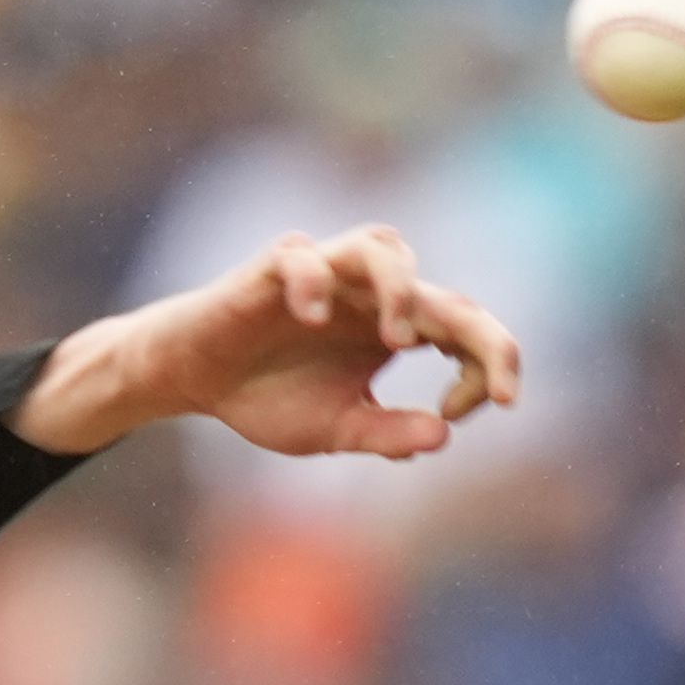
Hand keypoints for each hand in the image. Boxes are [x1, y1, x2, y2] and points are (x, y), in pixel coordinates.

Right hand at [7, 224, 521, 458]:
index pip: (465, 328)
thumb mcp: (335, 429)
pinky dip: (312, 280)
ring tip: (400, 339)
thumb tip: (441, 438)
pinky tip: (312, 317)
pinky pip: (299, 258)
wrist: (195, 381)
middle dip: (478, 333)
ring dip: (401, 288)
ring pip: (381, 245)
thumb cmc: (269, 396)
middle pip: (440, 289)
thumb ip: (385, 434)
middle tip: (489, 382)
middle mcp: (369, 293)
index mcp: (395, 327)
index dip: (489, 363)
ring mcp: (325, 275)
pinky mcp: (271, 271)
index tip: (479, 409)